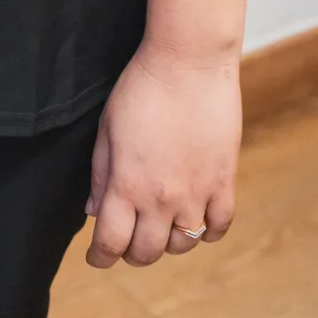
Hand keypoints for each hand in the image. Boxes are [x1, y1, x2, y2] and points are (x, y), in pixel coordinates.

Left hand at [85, 42, 240, 268]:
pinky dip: (206, 232)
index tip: (97, 256)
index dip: (100, 256)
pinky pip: (218, 227)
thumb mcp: (107, 127)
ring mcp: (196, 192)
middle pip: (146, 252)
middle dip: (131, 253)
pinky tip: (196, 218)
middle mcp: (161, 197)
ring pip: (182, 245)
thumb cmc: (142, 86)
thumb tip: (93, 211)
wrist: (189, 61)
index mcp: (126, 183)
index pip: (110, 242)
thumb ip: (99, 173)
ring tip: (160, 225)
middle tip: (127, 239)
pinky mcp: (224, 181)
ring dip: (167, 242)